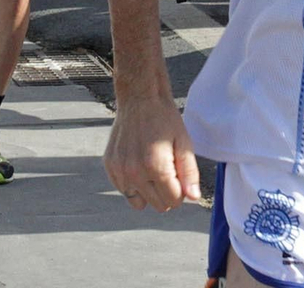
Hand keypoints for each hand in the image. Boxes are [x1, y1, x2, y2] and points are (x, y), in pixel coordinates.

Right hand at [103, 96, 202, 212]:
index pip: (173, 200)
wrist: (140, 99)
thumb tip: (193, 197)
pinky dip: (133, 184)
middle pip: (157, 204)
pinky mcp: (110, 166)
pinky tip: (140, 166)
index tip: (181, 177)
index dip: (181, 192)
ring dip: (149, 192)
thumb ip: (190, 173)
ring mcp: (119, 170)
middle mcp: (134, 172)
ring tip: (153, 170)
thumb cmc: (165, 119)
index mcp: (156, 167)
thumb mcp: (184, 143)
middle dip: (167, 193)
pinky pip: (124, 190)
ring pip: (138, 202)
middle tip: (169, 170)